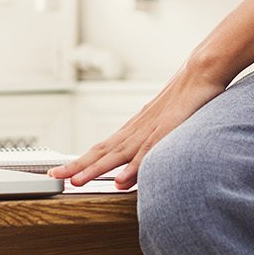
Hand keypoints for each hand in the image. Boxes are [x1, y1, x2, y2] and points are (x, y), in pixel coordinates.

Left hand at [47, 62, 230, 188]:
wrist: (199, 72)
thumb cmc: (183, 98)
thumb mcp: (162, 125)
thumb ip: (150, 143)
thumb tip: (138, 163)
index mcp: (133, 129)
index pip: (100, 149)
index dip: (80, 161)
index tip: (61, 172)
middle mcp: (135, 129)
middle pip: (101, 152)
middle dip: (76, 166)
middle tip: (54, 177)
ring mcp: (149, 130)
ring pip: (117, 154)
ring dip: (95, 169)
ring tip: (76, 182)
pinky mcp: (166, 130)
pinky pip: (146, 152)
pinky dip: (132, 168)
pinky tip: (120, 182)